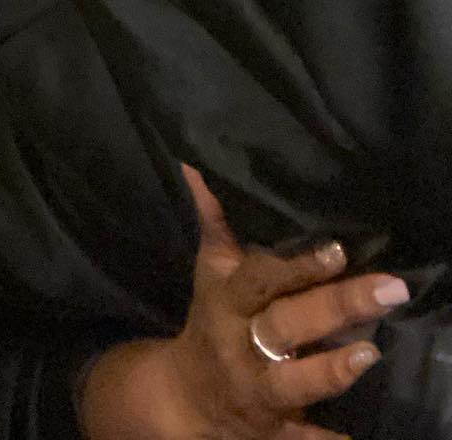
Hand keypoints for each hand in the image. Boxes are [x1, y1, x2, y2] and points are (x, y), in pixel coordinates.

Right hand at [79, 168, 406, 438]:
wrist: (186, 396)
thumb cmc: (211, 319)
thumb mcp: (210, 269)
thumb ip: (214, 218)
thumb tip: (197, 163)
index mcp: (226, 301)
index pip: (260, 279)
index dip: (296, 266)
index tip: (338, 249)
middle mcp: (239, 344)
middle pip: (284, 325)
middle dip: (334, 307)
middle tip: (388, 289)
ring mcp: (255, 390)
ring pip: (291, 381)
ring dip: (330, 369)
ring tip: (371, 351)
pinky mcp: (272, 430)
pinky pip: (300, 438)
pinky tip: (355, 439)